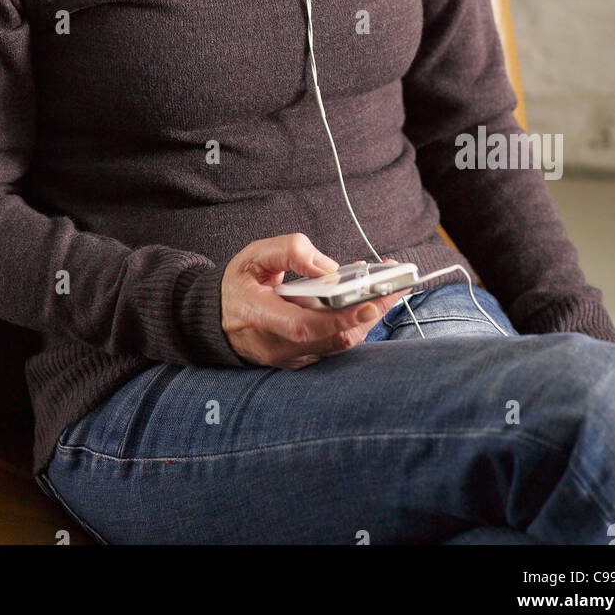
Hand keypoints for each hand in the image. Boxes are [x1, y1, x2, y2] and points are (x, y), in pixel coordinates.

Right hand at [220, 233, 415, 368]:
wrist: (219, 318)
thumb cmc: (239, 284)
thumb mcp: (254, 256)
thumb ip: (288, 253)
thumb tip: (329, 267)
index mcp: (258, 318)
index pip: (304, 327)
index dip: (339, 317)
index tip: (369, 302)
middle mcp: (276, 347)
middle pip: (332, 338)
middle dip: (368, 312)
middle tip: (394, 286)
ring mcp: (290, 359)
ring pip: (339, 345)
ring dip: (366, 317)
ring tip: (386, 287)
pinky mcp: (302, 361)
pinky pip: (334, 345)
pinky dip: (353, 323)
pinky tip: (365, 299)